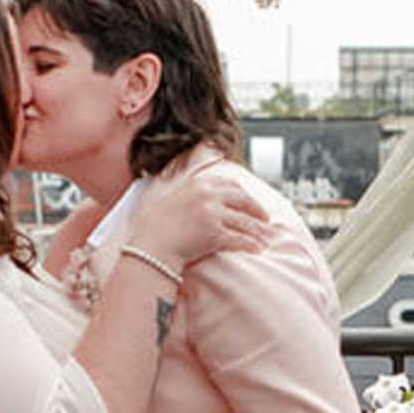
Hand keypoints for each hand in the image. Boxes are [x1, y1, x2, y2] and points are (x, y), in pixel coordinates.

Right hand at [124, 159, 270, 276]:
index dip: (243, 194)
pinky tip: (257, 248)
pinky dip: (251, 244)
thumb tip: (179, 164)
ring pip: (244, 221)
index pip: (229, 184)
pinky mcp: (216, 234)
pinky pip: (240, 238)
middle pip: (243, 200)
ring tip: (264, 237)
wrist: (149, 247)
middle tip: (264, 219)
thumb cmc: (150, 226)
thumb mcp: (160, 193)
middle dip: (256, 209)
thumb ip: (172, 178)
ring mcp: (213, 214)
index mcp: (197, 184)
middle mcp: (207, 195)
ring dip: (257, 230)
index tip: (249, 201)